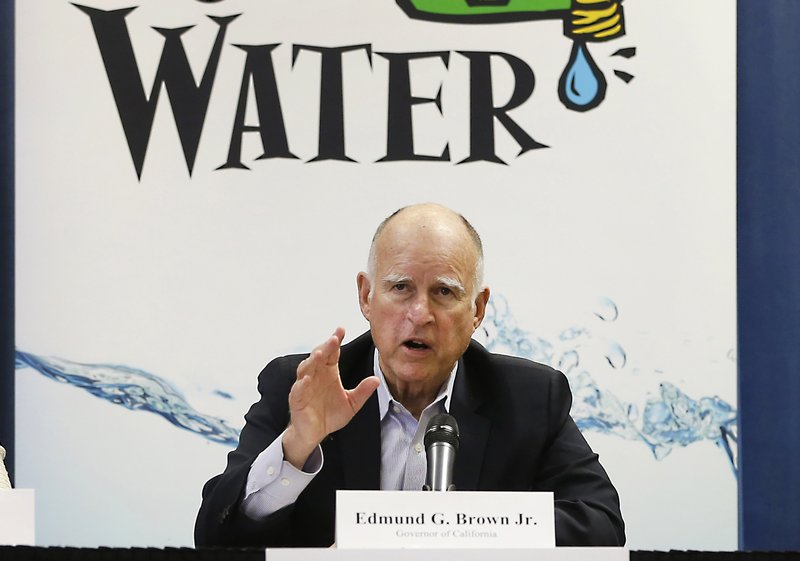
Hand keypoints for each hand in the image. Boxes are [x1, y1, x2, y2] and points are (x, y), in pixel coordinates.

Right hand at [282, 327, 379, 468]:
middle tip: (334, 338)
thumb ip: (362, 392)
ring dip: (312, 361)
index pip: (332, 353)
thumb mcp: (352, 404)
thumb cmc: (330, 415)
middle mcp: (315, 375)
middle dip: (326, 346)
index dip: (336, 341)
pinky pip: (298, 390)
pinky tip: (306, 380)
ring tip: (320, 354)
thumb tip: (377, 380)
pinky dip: (301, 384)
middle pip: (319, 356)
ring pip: (306, 369)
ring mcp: (304, 386)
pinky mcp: (297, 399)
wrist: (314, 433)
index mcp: (328, 372)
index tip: (341, 329)